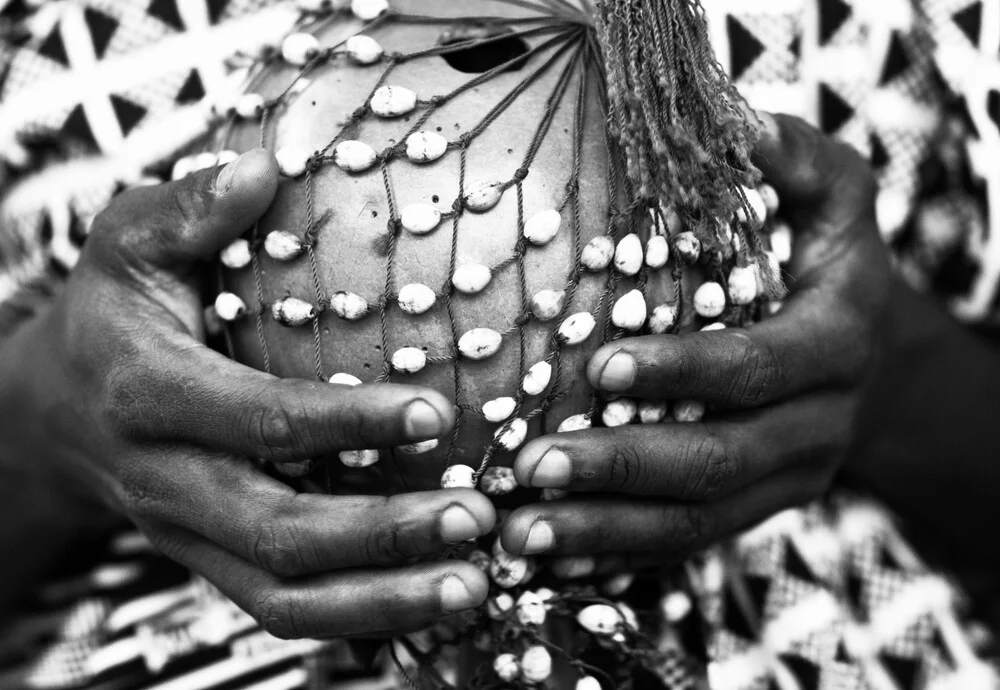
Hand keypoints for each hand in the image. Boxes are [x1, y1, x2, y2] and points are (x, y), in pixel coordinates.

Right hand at [0, 150, 492, 636]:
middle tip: (478, 518)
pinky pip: (286, 611)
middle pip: (277, 533)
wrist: (49, 415)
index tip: (436, 410)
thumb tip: (264, 167)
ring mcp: (189, 538)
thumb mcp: (126, 245)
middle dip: (382, 535)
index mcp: (149, 396)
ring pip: (284, 598)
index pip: (257, 419)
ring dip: (383, 601)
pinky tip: (432, 598)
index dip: (346, 421)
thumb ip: (186, 209)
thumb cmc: (111, 315)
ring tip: (473, 583)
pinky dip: (362, 617)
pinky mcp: (213, 564)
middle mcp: (168, 483)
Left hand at [499, 114, 889, 563]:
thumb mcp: (835, 198)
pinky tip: (554, 555)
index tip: (600, 365)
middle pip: (718, 461)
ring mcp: (789, 480)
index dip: (686, 370)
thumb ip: (793, 160)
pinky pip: (692, 544)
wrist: (880, 359)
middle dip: (623, 468)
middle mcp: (818, 425)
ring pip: (699, 521)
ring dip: (607, 529)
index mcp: (836, 344)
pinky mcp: (760, 509)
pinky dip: (622, 550)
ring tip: (521, 532)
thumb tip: (734, 120)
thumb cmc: (833, 262)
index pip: (758, 367)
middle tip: (532, 467)